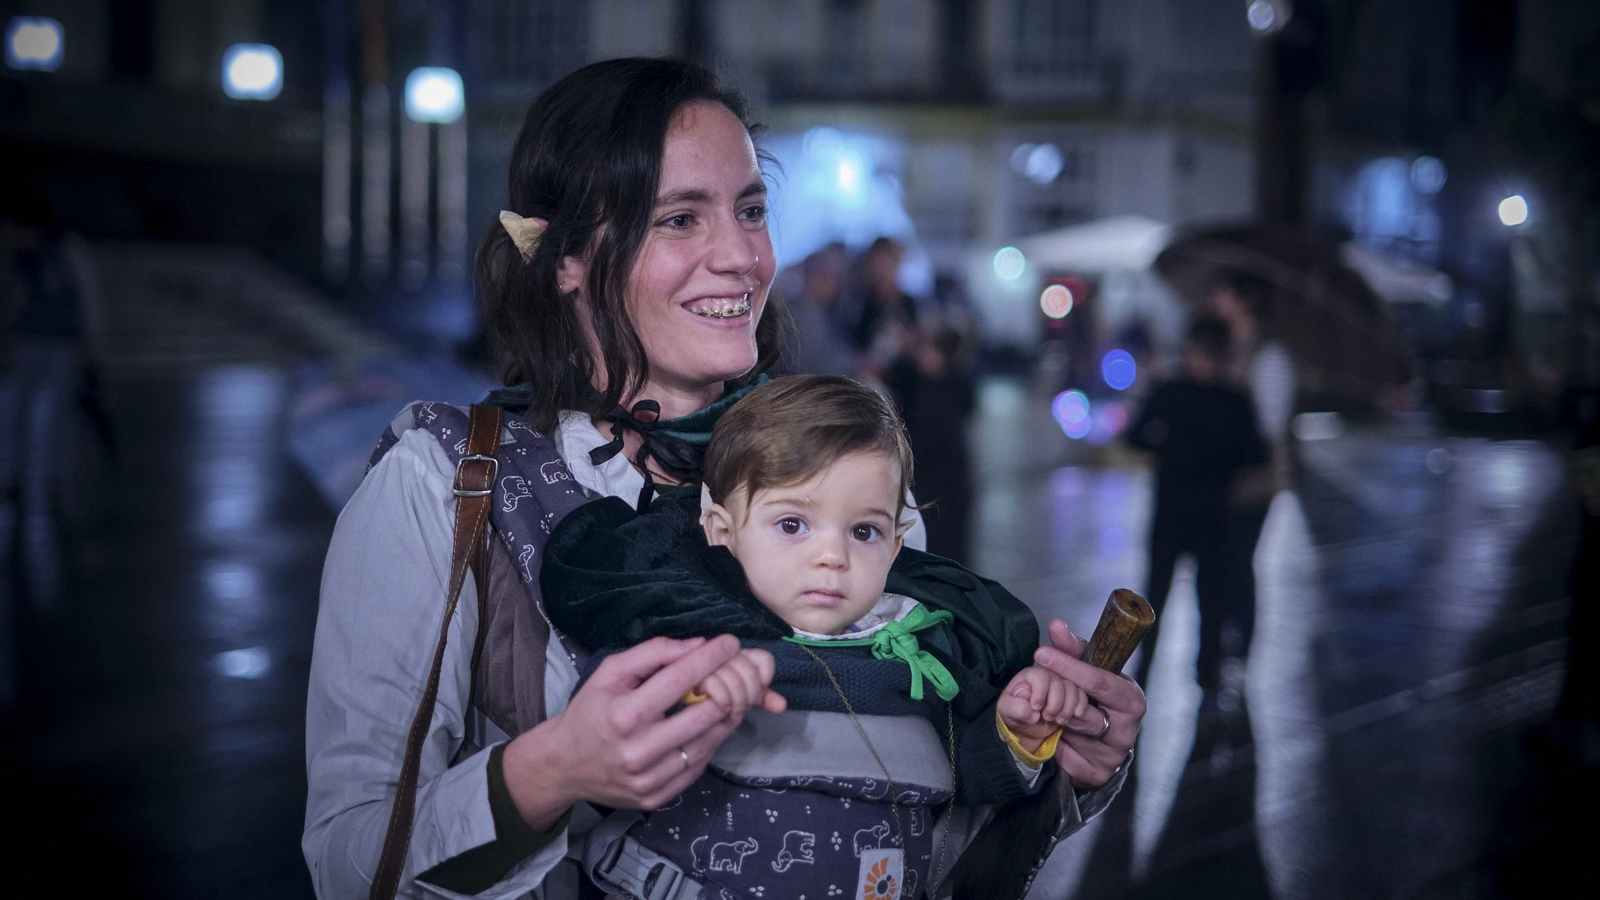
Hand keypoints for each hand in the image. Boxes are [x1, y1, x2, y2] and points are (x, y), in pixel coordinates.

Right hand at [501, 635, 751, 826]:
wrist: (564, 765)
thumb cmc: (590, 711)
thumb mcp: (609, 673)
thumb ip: (652, 653)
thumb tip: (697, 645)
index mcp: (624, 715)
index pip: (679, 681)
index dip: (710, 658)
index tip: (730, 642)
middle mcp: (638, 750)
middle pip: (703, 715)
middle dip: (726, 687)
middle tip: (734, 672)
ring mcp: (649, 779)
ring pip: (708, 743)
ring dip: (725, 716)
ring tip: (729, 696)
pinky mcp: (656, 798)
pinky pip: (698, 766)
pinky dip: (710, 743)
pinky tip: (710, 727)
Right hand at [696, 647, 787, 717]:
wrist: (691, 709)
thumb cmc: (720, 698)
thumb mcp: (743, 696)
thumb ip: (763, 698)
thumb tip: (782, 705)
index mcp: (741, 654)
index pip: (763, 658)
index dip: (765, 676)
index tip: (759, 692)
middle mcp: (726, 652)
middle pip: (749, 670)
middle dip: (751, 695)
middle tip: (745, 708)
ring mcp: (710, 661)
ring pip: (734, 678)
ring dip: (738, 701)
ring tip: (733, 711)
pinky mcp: (696, 674)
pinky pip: (715, 684)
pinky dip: (723, 700)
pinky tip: (722, 708)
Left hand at [997, 666, 1086, 751]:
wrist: (1028, 728)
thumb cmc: (1015, 714)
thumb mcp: (1007, 711)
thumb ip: (1014, 707)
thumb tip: (1030, 709)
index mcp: (1030, 676)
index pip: (1040, 676)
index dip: (1040, 692)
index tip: (1036, 707)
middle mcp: (1048, 677)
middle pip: (1059, 683)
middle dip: (1055, 703)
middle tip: (1047, 718)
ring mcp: (1061, 686)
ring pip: (1072, 689)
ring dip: (1067, 708)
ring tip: (1058, 721)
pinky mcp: (1071, 696)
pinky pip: (1082, 696)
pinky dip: (1080, 707)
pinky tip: (1074, 716)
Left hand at [1031, 619, 1147, 788]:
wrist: (1102, 743)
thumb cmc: (1095, 698)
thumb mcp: (1088, 672)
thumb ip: (1073, 650)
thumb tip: (1056, 625)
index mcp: (1131, 699)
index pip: (1100, 682)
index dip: (1069, 667)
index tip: (1040, 653)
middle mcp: (1127, 730)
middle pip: (1084, 712)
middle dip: (1056, 698)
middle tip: (1034, 686)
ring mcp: (1113, 756)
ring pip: (1073, 733)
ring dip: (1054, 720)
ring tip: (1043, 709)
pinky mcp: (1097, 775)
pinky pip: (1066, 757)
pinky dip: (1052, 744)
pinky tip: (1050, 735)